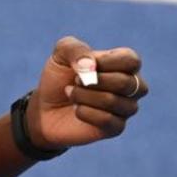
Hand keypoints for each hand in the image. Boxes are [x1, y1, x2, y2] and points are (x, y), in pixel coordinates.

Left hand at [25, 36, 147, 149]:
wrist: (45, 108)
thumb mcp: (61, 53)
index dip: (107, 62)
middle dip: (93, 81)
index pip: (131, 60)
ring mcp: (125, 108)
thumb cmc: (59, 77)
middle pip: (125, 82)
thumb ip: (75, 49)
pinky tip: (76, 109)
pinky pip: (107, 120)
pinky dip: (84, 112)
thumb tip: (91, 66)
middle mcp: (131, 86)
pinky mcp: (116, 128)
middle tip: (75, 80)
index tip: (85, 64)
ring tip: (71, 93)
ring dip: (83, 95)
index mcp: (123, 64)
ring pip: (113, 101)